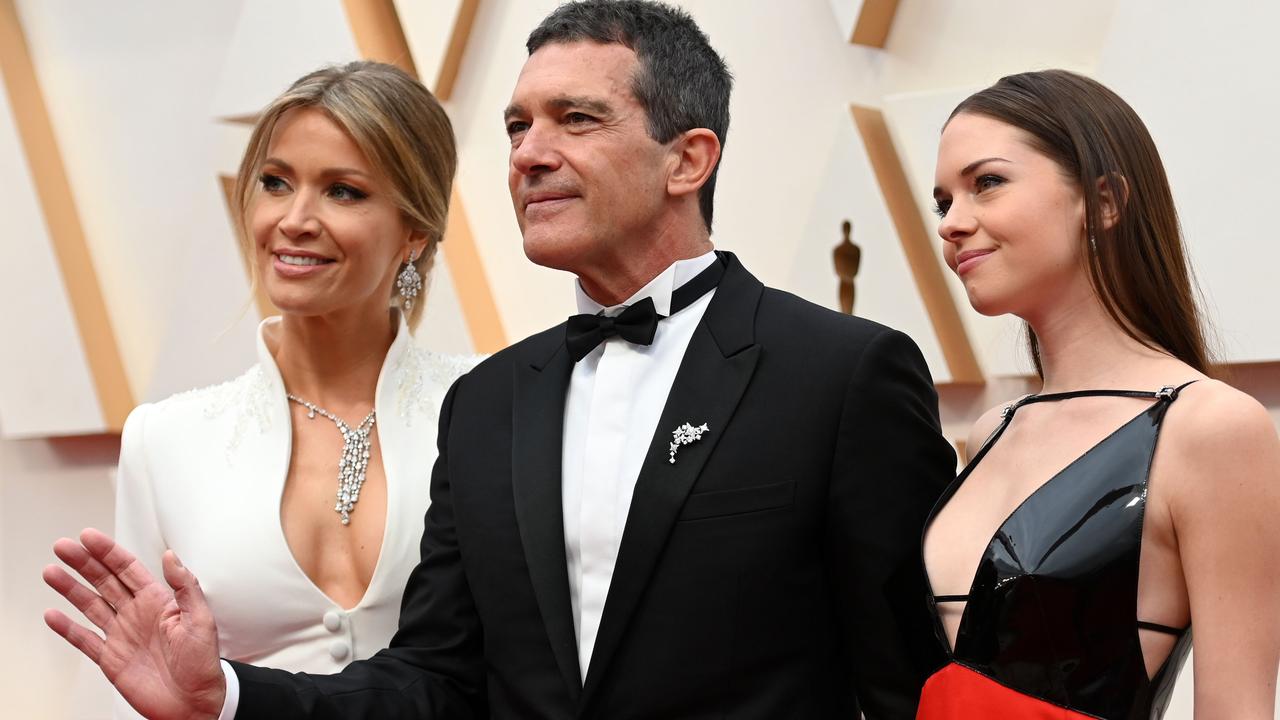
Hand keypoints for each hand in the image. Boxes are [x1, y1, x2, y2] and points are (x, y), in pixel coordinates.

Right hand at [43, 529, 225, 719]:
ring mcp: (122, 635)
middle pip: (104, 581)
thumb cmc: (204, 663)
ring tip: (52, 572)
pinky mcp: (111, 659)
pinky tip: (53, 615)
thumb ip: (185, 587)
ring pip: (90, 606)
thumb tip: (171, 556)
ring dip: (71, 589)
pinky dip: (67, 628)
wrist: (194, 703)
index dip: (108, 552)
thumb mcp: (201, 620)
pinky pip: (84, 640)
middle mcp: (137, 614)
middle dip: (84, 563)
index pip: (128, 569)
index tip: (88, 536)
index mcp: (159, 601)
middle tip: (62, 546)